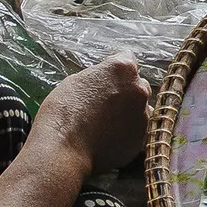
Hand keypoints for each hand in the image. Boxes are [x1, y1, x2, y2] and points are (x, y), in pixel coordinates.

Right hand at [27, 53, 148, 175]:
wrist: (63, 149)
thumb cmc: (63, 112)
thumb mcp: (77, 80)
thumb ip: (100, 76)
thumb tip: (106, 79)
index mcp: (123, 69)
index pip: (127, 58)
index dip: (113, 69)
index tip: (105, 79)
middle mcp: (139, 89)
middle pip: (138, 84)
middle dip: (125, 91)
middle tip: (104, 103)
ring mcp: (143, 116)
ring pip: (141, 109)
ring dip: (129, 112)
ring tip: (106, 124)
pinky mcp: (141, 139)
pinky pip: (138, 131)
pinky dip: (127, 132)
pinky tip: (108, 137)